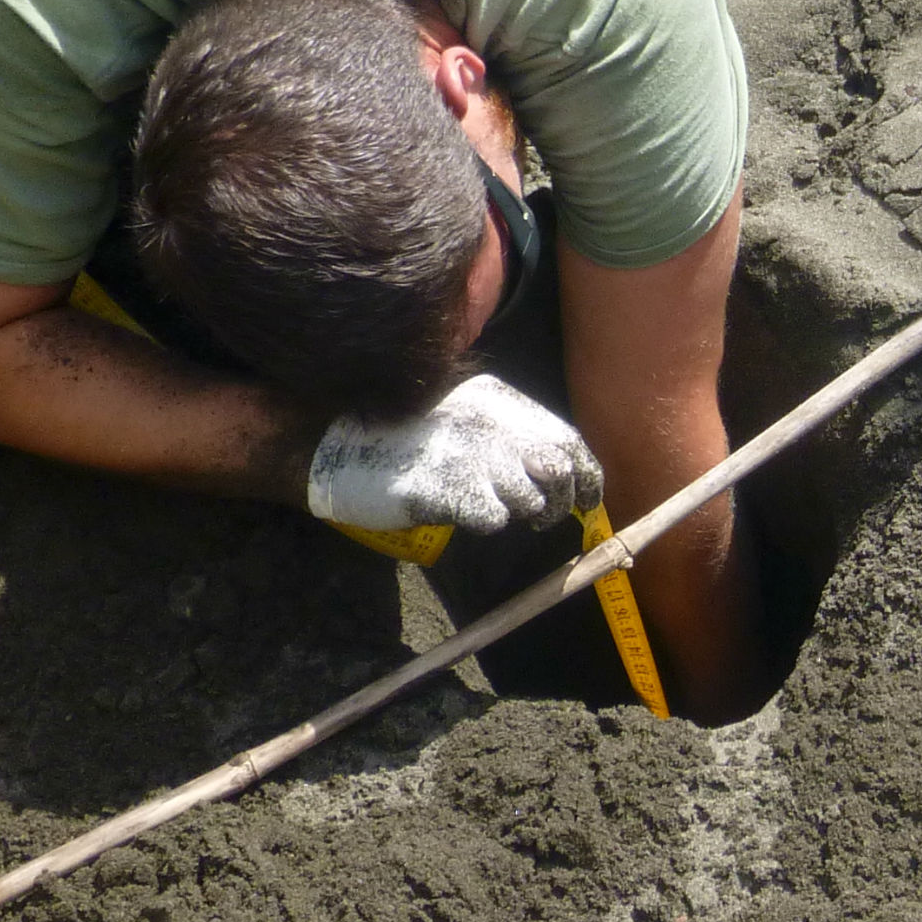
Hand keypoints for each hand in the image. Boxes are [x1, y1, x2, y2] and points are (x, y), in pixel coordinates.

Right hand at [307, 374, 602, 533]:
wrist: (333, 443)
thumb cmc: (403, 437)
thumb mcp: (463, 418)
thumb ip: (509, 436)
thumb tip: (561, 472)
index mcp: (496, 400)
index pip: (566, 440)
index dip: (587, 476)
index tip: (589, 500)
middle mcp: (487, 422)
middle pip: (556, 471)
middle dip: (559, 501)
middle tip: (541, 516)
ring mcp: (465, 454)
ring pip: (527, 499)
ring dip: (519, 513)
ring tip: (490, 509)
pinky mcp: (443, 488)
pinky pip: (491, 517)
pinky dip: (484, 520)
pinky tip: (459, 510)